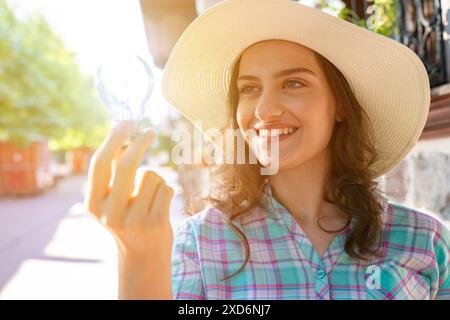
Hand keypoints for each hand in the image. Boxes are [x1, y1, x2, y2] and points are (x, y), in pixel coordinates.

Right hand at [84, 122, 174, 297]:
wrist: (143, 255)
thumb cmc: (127, 218)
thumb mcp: (112, 198)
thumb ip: (112, 170)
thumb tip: (120, 133)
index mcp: (93, 203)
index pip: (99, 163)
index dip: (113, 138)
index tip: (127, 122)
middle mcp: (109, 213)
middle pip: (126, 166)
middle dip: (140, 143)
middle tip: (151, 131)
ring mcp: (132, 220)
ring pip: (152, 176)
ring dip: (156, 180)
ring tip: (151, 198)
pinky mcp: (154, 223)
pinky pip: (166, 189)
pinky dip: (166, 192)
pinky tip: (160, 207)